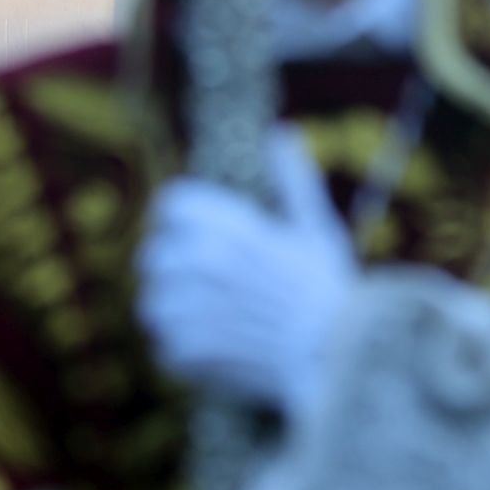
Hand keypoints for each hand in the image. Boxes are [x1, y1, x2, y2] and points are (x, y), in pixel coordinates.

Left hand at [135, 127, 356, 417]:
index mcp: (227, 225)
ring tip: (225, 320)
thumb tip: (281, 133)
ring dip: (180, 310)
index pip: (172, 204)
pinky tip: (228, 348)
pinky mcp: (181, 350)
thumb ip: (292, 180)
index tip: (212, 238)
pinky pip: (166, 345)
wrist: (336, 357)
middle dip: (183, 269)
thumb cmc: (330, 289)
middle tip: (225, 287)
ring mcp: (184, 309)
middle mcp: (197, 262)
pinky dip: (189, 350)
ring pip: (153, 302)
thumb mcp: (317, 227)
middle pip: (155, 255)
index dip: (191, 220)